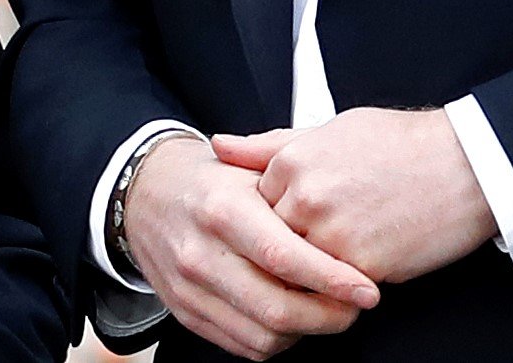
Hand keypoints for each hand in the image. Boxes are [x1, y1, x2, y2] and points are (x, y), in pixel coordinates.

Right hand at [122, 133, 380, 358]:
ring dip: (307, 332)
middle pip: (276, 308)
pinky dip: (277, 340)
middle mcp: (201, 253)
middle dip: (329, 315)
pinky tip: (294, 318)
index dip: (331, 279)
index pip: (284, 257)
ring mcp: (190, 288)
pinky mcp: (185, 313)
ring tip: (329, 310)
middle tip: (356, 305)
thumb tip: (346, 224)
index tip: (367, 289)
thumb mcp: (249, 167)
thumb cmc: (209, 180)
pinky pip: (243, 346)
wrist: (145, 193)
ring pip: (263, 335)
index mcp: (222, 209)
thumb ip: (294, 190)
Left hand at [213, 108, 495, 284]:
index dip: (275, 215)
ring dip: (309, 270)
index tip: (297, 214)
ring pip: (296, 270)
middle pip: (270, 241)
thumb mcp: (330, 128)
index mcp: (292, 161)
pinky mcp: (361, 268)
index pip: (254, 206)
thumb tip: (218, 145)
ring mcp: (331, 236)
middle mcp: (304, 198)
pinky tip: (357, 269)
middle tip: (317, 239)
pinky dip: (338, 287)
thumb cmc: (401, 144)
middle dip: (286, 246)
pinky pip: (331, 290)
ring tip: (336, 255)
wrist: (464, 166)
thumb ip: (269, 145)